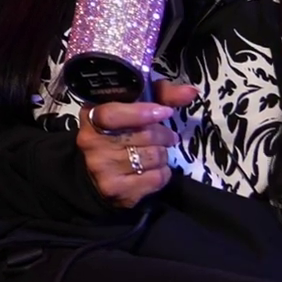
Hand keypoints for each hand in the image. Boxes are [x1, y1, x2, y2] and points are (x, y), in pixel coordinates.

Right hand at [76, 83, 196, 208]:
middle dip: (163, 135)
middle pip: (142, 136)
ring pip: (152, 158)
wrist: (96, 173)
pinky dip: (162, 173)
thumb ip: (162, 95)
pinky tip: (153, 169)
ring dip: (163, 155)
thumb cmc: (120, 132)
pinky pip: (155, 179)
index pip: (113, 114)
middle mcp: (91, 143)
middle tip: (167, 137)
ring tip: (156, 153)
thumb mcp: (135, 107)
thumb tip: (191, 92)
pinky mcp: (115, 190)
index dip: (141, 113)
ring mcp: (101, 169)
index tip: (165, 112)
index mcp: (92, 116)